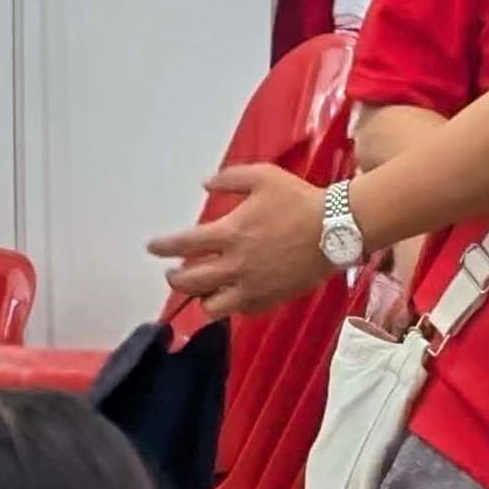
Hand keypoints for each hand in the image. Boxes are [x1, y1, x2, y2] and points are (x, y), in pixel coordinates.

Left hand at [148, 163, 336, 319]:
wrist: (336, 229)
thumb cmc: (299, 200)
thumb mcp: (262, 176)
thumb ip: (229, 178)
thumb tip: (206, 184)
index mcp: (229, 233)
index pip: (183, 244)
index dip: (163, 247)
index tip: (153, 248)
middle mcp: (235, 265)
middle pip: (190, 282)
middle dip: (175, 278)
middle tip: (173, 274)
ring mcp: (252, 287)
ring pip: (211, 307)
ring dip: (201, 298)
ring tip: (202, 291)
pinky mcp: (270, 300)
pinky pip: (241, 312)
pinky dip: (232, 305)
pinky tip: (233, 296)